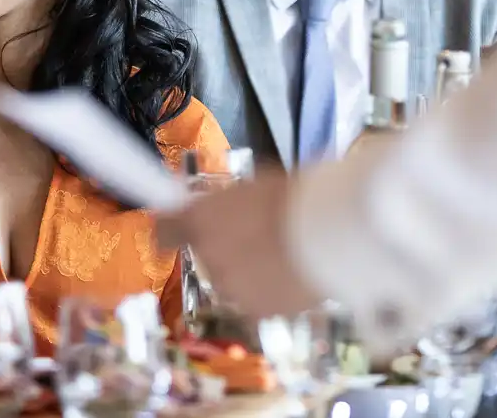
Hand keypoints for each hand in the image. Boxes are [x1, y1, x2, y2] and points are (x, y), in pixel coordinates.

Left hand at [159, 169, 321, 320]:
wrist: (330, 235)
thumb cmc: (295, 196)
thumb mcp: (253, 185)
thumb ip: (223, 201)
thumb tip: (203, 206)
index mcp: (199, 219)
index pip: (166, 231)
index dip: (173, 228)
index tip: (183, 226)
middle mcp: (206, 258)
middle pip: (206, 255)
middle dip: (225, 247)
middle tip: (257, 233)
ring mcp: (230, 288)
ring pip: (231, 280)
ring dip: (247, 270)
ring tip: (281, 254)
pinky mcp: (255, 312)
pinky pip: (255, 299)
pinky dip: (268, 290)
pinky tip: (292, 273)